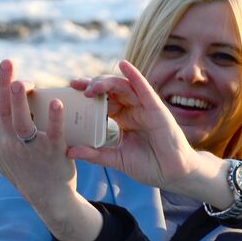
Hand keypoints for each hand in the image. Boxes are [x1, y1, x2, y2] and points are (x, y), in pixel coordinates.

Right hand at [0, 60, 102, 240]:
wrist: (46, 197)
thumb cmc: (20, 173)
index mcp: (2, 136)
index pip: (0, 106)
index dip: (2, 83)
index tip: (6, 62)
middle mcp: (14, 141)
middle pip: (10, 112)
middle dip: (8, 89)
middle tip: (9, 66)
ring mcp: (34, 148)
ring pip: (25, 123)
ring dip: (23, 103)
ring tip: (23, 84)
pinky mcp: (54, 153)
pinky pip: (54, 134)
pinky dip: (55, 119)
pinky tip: (58, 103)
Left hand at [68, 61, 224, 201]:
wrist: (172, 175)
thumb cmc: (149, 166)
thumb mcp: (117, 159)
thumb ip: (95, 154)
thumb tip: (68, 151)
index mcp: (123, 118)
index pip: (102, 101)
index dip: (87, 95)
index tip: (69, 92)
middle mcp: (133, 109)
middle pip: (110, 91)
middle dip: (93, 86)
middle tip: (75, 86)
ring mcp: (145, 107)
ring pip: (124, 87)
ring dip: (107, 83)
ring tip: (92, 86)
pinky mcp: (157, 109)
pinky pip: (144, 89)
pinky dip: (135, 76)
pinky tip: (124, 65)